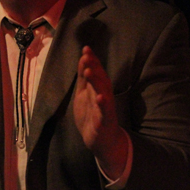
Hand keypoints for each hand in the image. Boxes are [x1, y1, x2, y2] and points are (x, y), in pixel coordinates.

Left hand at [74, 46, 127, 179]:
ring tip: (90, 72)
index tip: (86, 48)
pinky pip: (105, 113)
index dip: (92, 60)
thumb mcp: (84, 94)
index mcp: (98, 89)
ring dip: (97, 83)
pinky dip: (103, 106)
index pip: (97, 72)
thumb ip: (84, 78)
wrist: (101, 141)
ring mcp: (105, 110)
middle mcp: (104, 97)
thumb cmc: (92, 115)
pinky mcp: (104, 123)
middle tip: (87, 56)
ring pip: (103, 94)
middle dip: (95, 67)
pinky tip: (100, 97)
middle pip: (101, 80)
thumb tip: (83, 58)